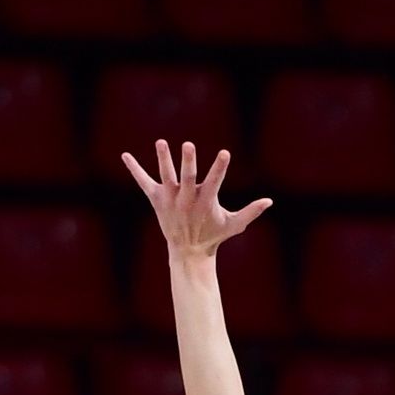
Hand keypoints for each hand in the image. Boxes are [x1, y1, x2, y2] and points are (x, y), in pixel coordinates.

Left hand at [122, 140, 272, 258]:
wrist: (187, 252)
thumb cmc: (214, 235)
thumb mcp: (234, 225)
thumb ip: (251, 212)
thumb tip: (269, 201)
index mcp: (206, 202)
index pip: (215, 181)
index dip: (220, 167)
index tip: (225, 153)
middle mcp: (187, 199)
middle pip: (187, 177)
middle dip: (188, 162)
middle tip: (189, 145)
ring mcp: (170, 199)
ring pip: (165, 176)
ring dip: (163, 160)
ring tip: (161, 142)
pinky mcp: (156, 200)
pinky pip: (143, 182)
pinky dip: (134, 169)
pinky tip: (125, 156)